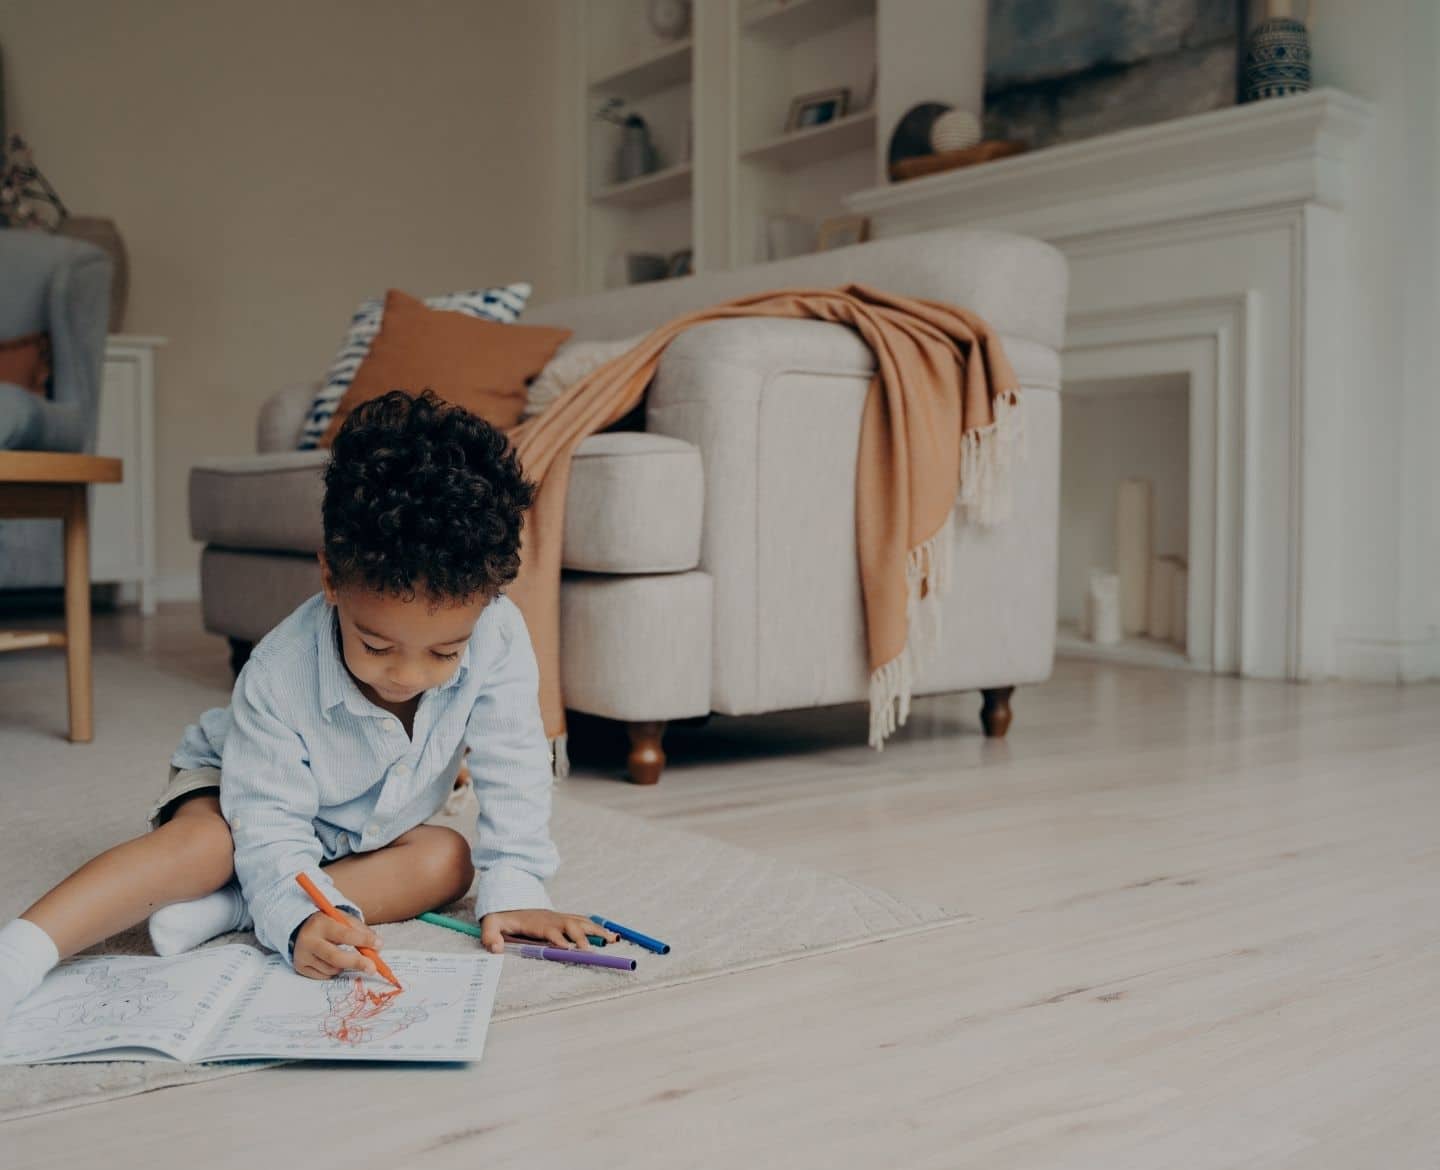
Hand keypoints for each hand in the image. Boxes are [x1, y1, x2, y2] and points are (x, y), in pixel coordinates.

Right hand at [293, 911, 381, 979]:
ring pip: (332, 968)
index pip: (344, 934)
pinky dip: (334, 971)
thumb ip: (360, 930)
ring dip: (345, 966)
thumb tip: (377, 947)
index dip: (363, 940)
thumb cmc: (327, 923)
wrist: (300, 927)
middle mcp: (309, 940)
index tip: (379, 944)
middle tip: (373, 968)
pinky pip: (324, 976)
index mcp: (320, 923)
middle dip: (357, 963)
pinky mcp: (300, 967)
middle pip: (335, 957)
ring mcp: (302, 955)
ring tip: (345, 954)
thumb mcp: (342, 919)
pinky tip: (331, 960)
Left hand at [478, 909, 617, 953]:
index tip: (567, 949)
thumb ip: (490, 936)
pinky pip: (584, 922)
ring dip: (598, 931)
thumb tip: (495, 949)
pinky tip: (611, 936)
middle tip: (590, 952)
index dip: (558, 939)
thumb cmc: (501, 917)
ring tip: (614, 940)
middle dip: (582, 937)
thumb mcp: (490, 924)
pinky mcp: (565, 920)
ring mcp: (560, 918)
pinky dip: (598, 928)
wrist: (509, 900)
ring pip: (582, 922)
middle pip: (571, 925)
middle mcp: (552, 918)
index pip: (550, 930)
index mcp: (536, 922)